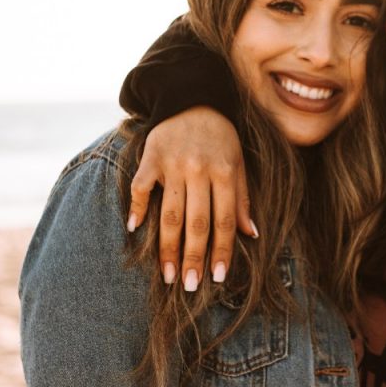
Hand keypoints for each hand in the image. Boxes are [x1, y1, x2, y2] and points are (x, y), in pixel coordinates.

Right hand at [126, 106, 256, 289]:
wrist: (192, 100)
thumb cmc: (220, 138)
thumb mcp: (238, 163)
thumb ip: (242, 198)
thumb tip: (251, 234)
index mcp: (224, 172)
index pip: (224, 220)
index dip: (222, 250)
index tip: (218, 277)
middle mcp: (199, 170)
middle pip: (196, 222)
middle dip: (193, 257)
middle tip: (190, 286)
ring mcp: (172, 164)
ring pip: (169, 213)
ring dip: (167, 247)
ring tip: (167, 275)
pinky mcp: (150, 158)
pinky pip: (140, 187)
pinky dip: (135, 207)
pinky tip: (134, 230)